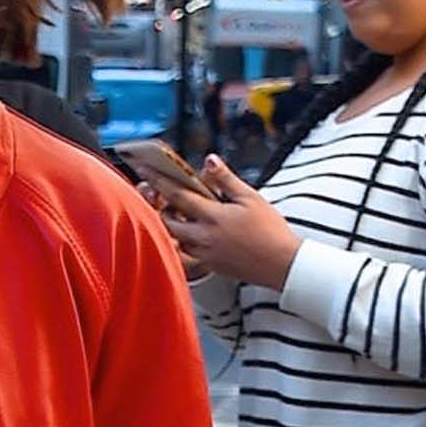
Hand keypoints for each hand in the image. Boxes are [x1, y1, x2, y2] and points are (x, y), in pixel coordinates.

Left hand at [144, 155, 300, 290]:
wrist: (281, 264)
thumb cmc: (270, 230)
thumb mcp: (250, 198)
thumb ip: (226, 179)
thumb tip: (209, 160)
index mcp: (214, 217)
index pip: (177, 195)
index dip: (158, 180)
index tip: (144, 170)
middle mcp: (204, 237)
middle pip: (167, 221)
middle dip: (156, 205)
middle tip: (152, 192)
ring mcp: (205, 254)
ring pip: (174, 239)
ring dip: (167, 225)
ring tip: (170, 211)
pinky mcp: (209, 266)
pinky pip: (184, 255)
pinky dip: (179, 243)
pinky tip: (183, 234)